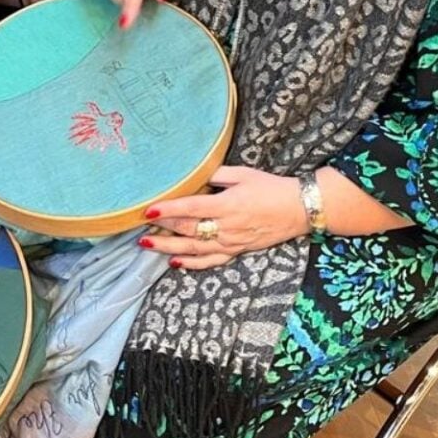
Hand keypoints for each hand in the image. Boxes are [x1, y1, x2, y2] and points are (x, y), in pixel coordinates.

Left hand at [139, 166, 310, 268]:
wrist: (298, 209)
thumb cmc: (271, 187)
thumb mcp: (243, 173)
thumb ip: (217, 174)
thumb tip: (194, 175)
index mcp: (227, 204)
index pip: (189, 208)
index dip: (167, 210)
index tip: (147, 210)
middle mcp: (226, 226)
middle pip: (187, 230)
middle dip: (161, 228)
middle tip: (139, 226)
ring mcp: (231, 242)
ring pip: (194, 249)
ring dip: (169, 247)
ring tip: (147, 244)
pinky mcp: (237, 251)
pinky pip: (211, 261)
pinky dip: (191, 264)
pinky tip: (175, 262)